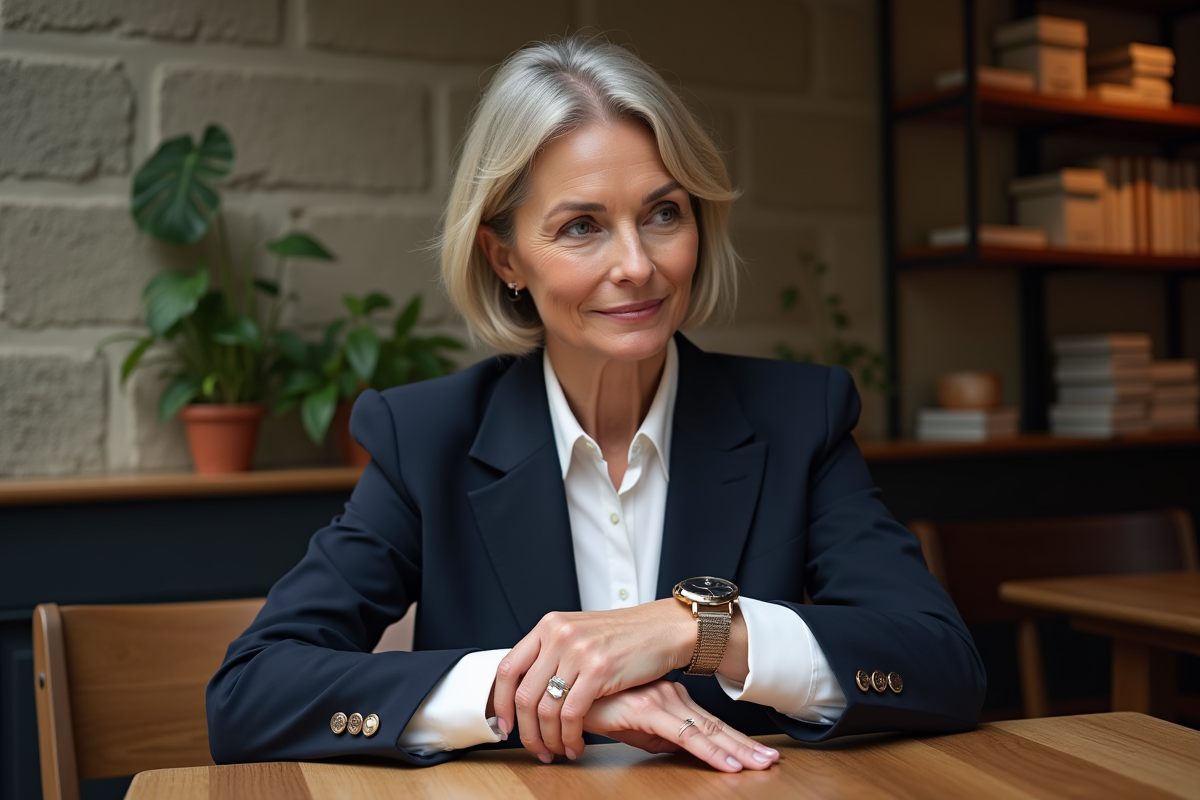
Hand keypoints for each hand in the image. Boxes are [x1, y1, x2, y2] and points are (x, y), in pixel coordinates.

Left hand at [493, 600, 693, 761]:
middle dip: (526, 731)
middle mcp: (559, 635)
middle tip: (534, 747)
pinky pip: (571, 714)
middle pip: (524, 694)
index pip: (507, 668)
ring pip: (546, 708)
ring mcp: (578, 651)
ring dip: (548, 738)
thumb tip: (529, 690)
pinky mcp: (598, 670)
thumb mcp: (581, 634)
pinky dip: (570, 736)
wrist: (663, 628)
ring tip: (557, 750)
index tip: (504, 724)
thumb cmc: (626, 636)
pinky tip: (576, 744)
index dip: (499, 702)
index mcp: (549, 626)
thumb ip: (554, 654)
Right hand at [583, 681, 779, 772]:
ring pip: (708, 733)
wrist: (563, 689)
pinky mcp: (648, 709)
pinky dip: (711, 753)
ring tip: (761, 765)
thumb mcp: (632, 726)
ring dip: (737, 752)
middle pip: (716, 728)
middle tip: (772, 761)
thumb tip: (678, 749)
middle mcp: (670, 697)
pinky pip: (687, 737)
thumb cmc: (594, 704)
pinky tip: (729, 764)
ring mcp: (662, 701)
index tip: (759, 754)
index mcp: (669, 700)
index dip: (736, 741)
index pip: (709, 726)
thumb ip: (657, 736)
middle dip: (746, 748)